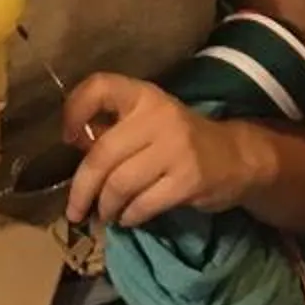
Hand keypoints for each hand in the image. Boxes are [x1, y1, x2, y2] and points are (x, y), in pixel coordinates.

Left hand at [61, 75, 270, 227]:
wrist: (236, 156)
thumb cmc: (179, 140)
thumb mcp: (146, 123)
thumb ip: (111, 129)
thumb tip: (74, 143)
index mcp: (144, 95)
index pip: (100, 87)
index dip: (75, 110)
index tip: (68, 138)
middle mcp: (159, 115)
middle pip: (102, 154)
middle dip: (82, 189)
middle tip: (75, 210)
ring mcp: (176, 148)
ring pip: (120, 184)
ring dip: (105, 207)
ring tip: (105, 214)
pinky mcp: (188, 179)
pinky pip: (143, 204)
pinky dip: (129, 216)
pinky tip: (128, 218)